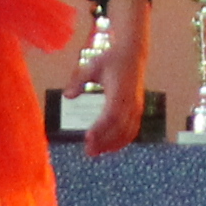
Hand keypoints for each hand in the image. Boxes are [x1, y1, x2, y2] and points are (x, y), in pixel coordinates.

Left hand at [81, 0, 150, 157]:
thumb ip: (78, 80)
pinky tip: (109, 146)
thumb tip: (66, 96)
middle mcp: (131, 101)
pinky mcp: (138, 109)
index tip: (87, 137)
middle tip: (88, 151)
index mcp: (120, 91)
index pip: (111, 115)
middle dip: (104, 141)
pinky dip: (122, 140)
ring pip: (128, 132)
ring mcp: (136, 106)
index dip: (100, 128)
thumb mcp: (92, 66)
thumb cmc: (110, 59)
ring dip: (112, 144)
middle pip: (119, 128)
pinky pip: (133, 130)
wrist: (133, 53)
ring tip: (96, 151)